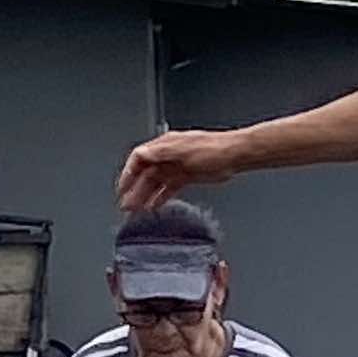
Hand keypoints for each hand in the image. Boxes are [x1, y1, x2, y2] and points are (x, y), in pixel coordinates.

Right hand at [118, 129, 237, 211]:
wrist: (235, 155)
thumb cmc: (214, 148)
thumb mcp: (183, 149)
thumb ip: (160, 153)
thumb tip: (140, 154)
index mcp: (165, 145)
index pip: (138, 158)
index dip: (127, 174)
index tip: (122, 189)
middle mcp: (169, 155)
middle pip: (145, 173)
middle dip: (134, 190)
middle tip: (126, 206)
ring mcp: (178, 166)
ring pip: (156, 183)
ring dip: (145, 196)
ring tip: (136, 210)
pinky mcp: (187, 176)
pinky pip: (168, 188)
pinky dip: (160, 198)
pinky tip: (155, 207)